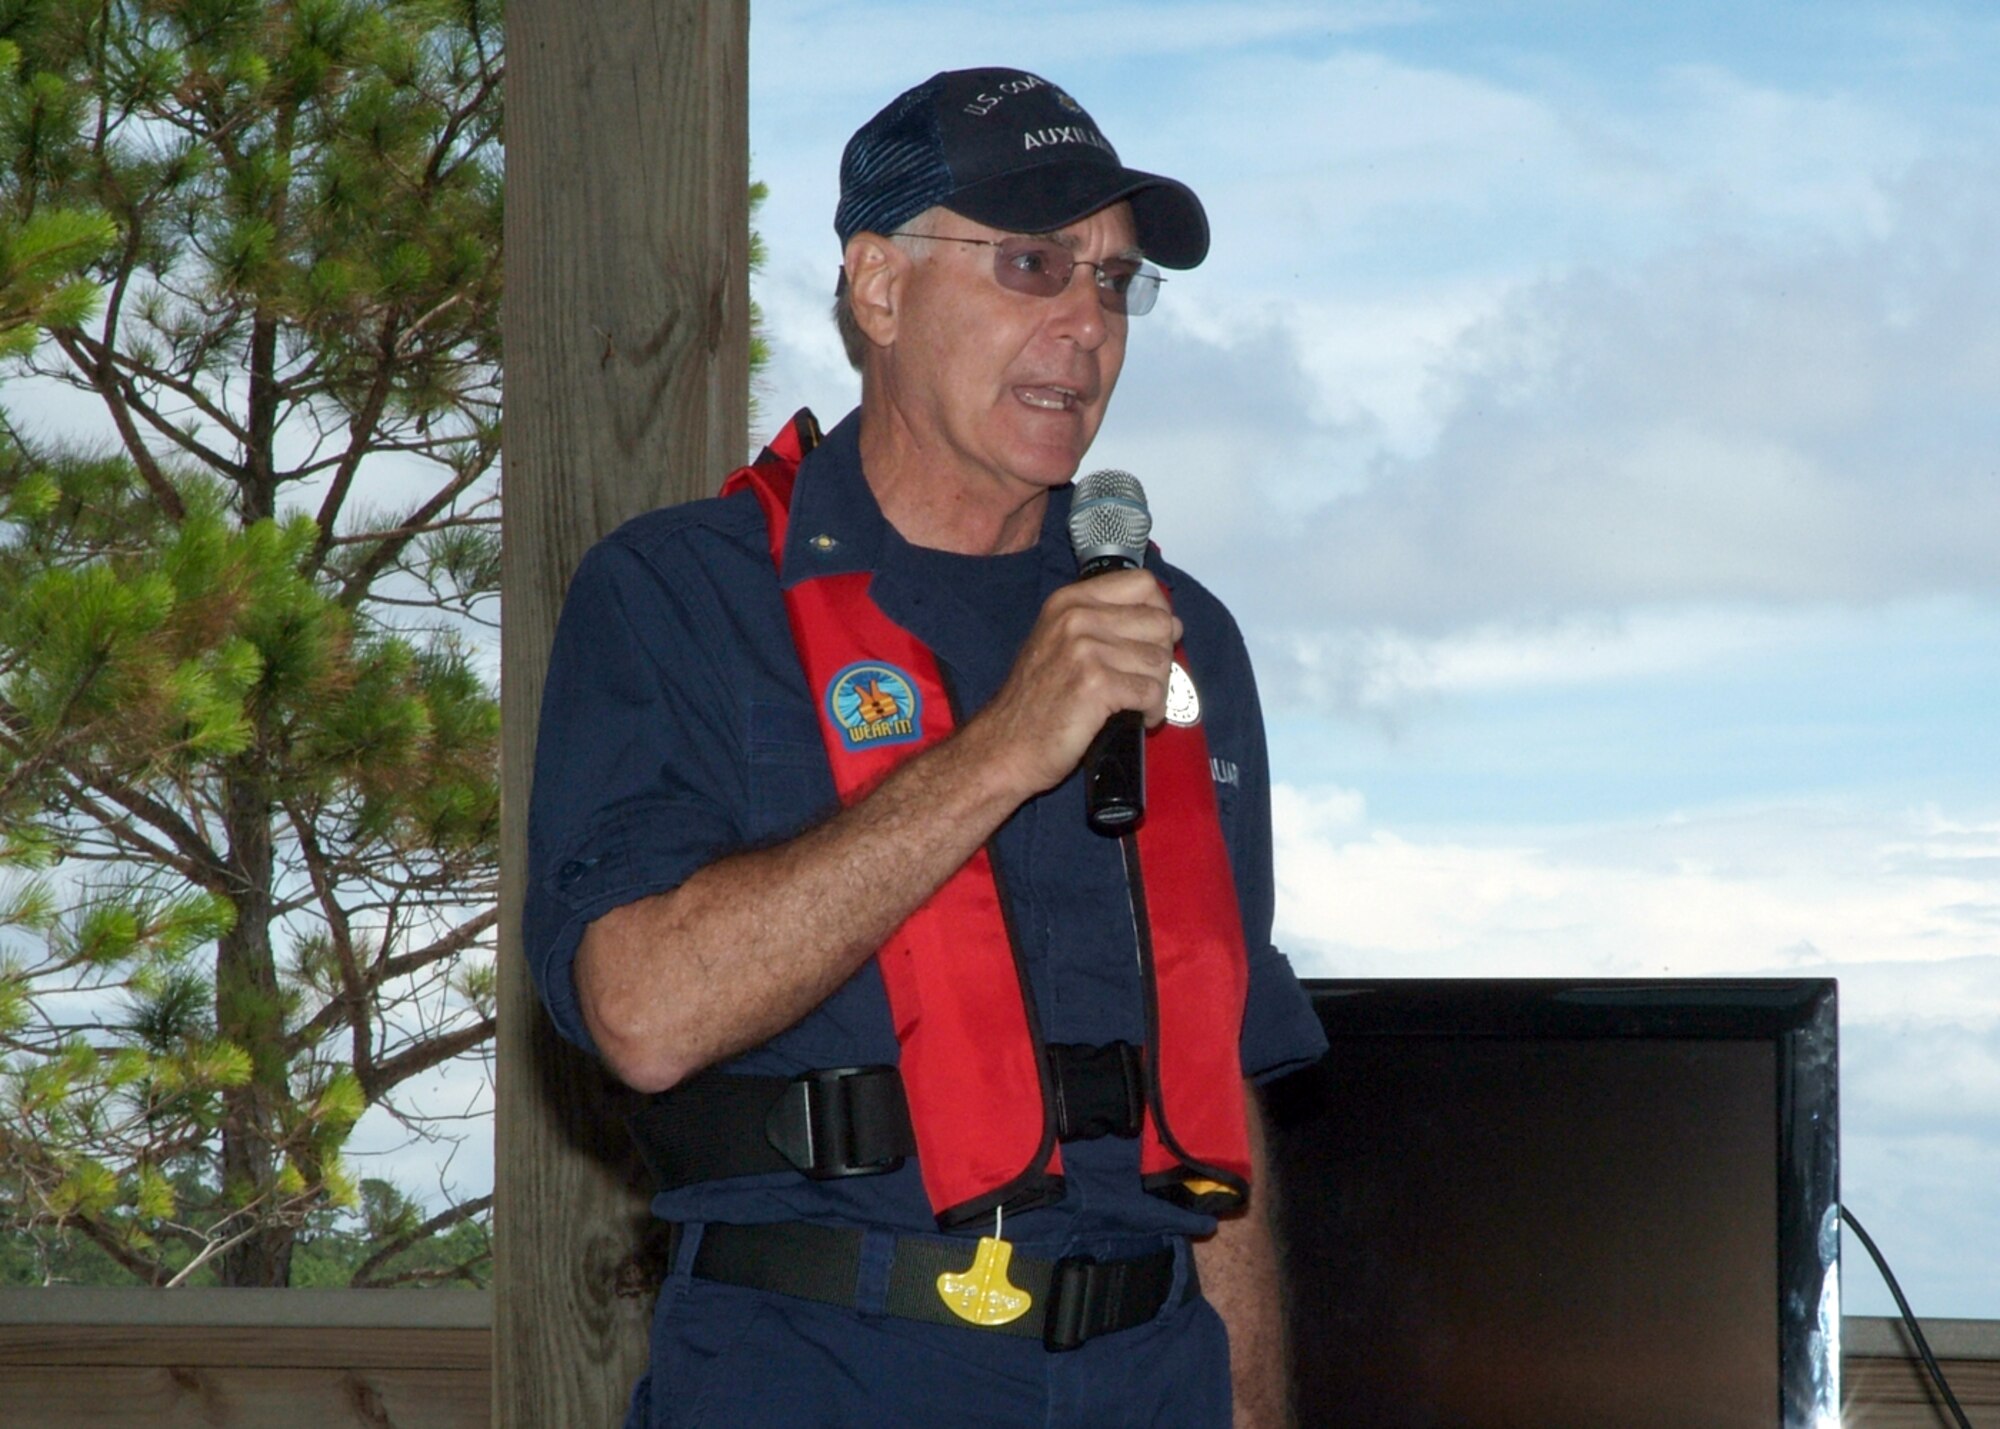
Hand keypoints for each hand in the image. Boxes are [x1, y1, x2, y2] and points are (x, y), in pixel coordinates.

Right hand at [970, 568, 1181, 798]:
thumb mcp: (1059, 641)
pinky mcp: (1095, 684)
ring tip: (1137, 703)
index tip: (1153, 639)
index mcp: (1070, 600)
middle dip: (1162, 656)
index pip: (1143, 584)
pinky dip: (1152, 710)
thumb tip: (1171, 623)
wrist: (1004, 744)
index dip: (1160, 612)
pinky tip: (1137, 718)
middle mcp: (1076, 616)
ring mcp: (1085, 648)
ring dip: (1158, 688)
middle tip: (1144, 680)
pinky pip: (1151, 692)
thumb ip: (1105, 623)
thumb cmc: (1037, 700)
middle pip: (1160, 623)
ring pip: (1159, 660)